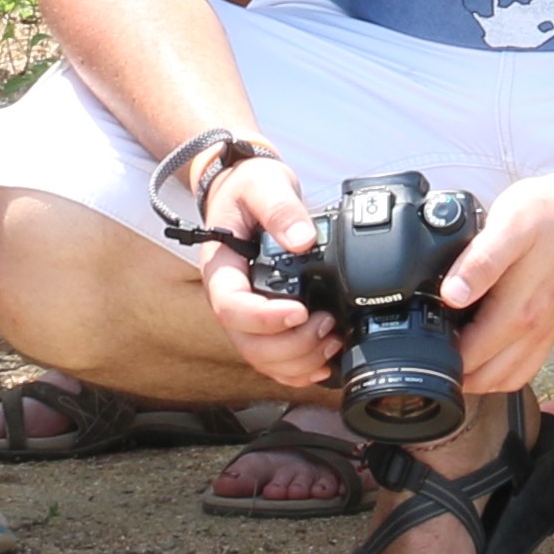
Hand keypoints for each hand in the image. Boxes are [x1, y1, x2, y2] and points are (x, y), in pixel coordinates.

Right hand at [187, 154, 337, 395]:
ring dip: (299, 361)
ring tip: (333, 339)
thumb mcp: (263, 184)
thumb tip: (303, 239)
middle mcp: (229, 299)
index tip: (299, 311)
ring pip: (262, 359)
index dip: (264, 318)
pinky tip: (324, 361)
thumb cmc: (248, 187)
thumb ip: (281, 208)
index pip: (231, 307)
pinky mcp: (265, 321)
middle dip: (291, 346)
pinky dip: (299, 369)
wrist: (245, 189)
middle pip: (248, 344)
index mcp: (220, 269)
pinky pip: (274, 360)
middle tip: (327, 324)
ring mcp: (246, 314)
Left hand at [436, 166, 553, 398]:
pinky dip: (507, 368)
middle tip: (436, 351)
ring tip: (459, 355)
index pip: (472, 358)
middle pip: (490, 378)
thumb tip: (451, 295)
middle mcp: (537, 329)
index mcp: (520, 310)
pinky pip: (530, 363)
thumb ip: (480, 262)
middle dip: (460, 374)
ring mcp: (550, 329)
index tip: (426, 339)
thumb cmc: (552, 211)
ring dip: (483, 377)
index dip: (444, 356)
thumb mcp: (510, 223)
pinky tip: (492, 347)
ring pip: (511, 377)